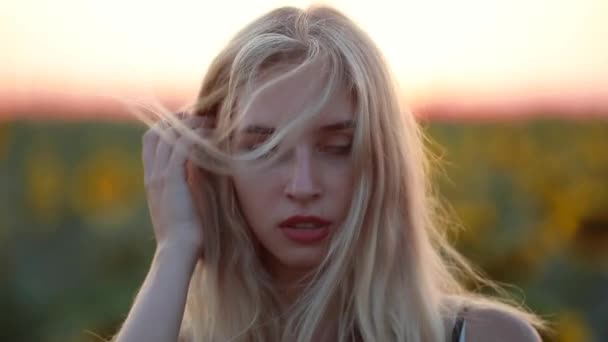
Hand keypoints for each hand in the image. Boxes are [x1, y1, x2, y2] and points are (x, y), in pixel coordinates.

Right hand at [142, 113, 208, 254]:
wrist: (178, 251)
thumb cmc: (186, 235)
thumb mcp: (184, 205)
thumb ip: (187, 188)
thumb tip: (202, 174)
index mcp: (152, 181)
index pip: (151, 142)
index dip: (168, 127)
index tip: (190, 123)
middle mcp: (152, 175)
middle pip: (156, 133)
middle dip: (178, 121)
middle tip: (202, 117)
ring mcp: (159, 177)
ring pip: (168, 136)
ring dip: (190, 125)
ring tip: (209, 122)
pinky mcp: (172, 180)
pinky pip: (180, 148)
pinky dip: (195, 136)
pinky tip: (210, 135)